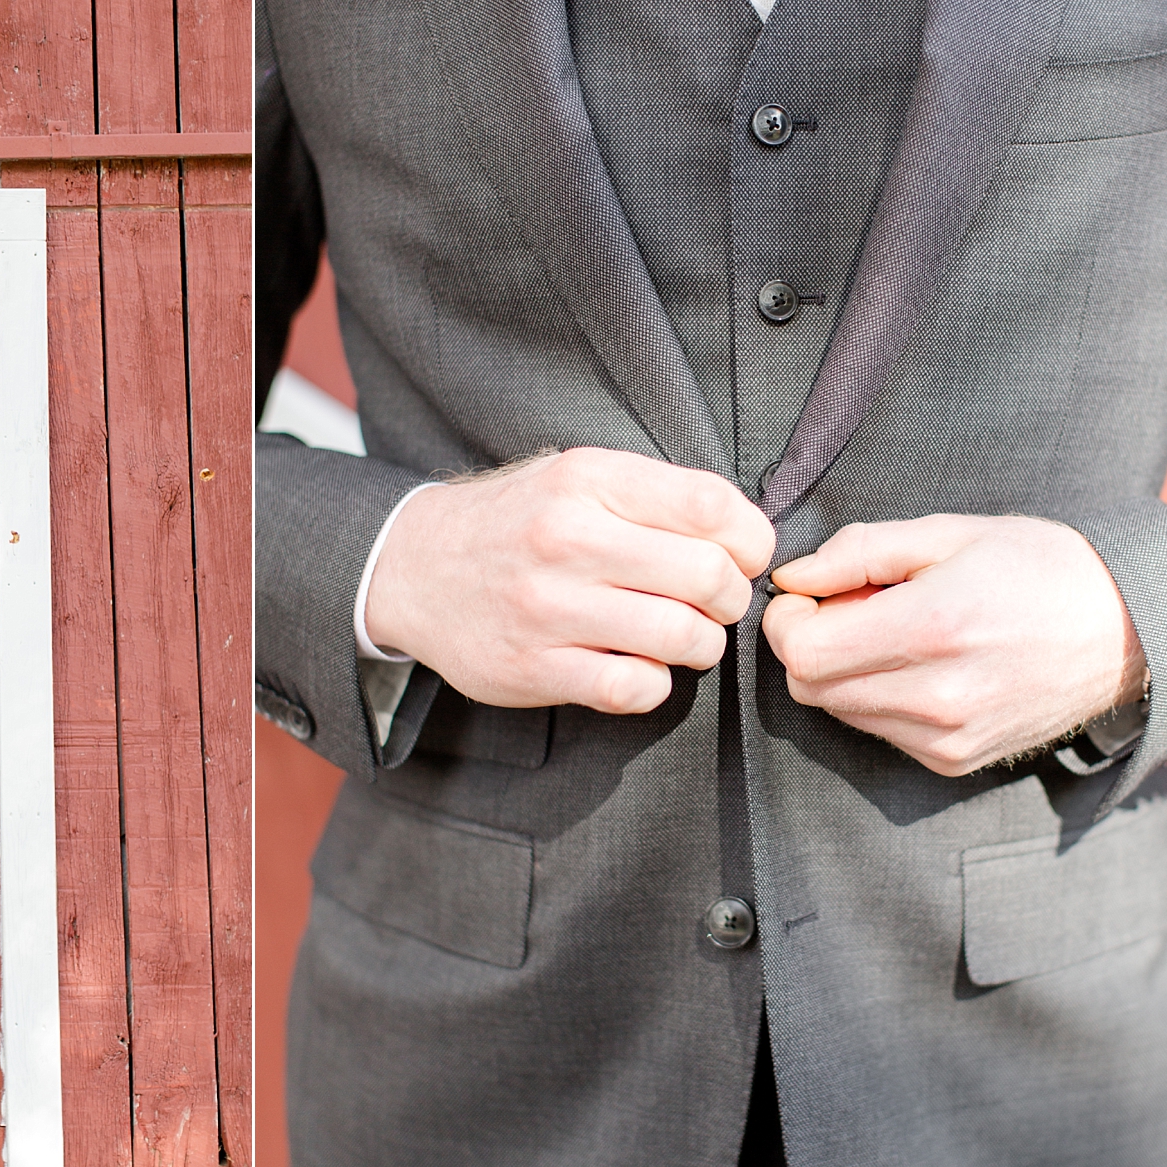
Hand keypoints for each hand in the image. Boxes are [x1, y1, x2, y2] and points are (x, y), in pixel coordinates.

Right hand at [364, 448, 775, 712]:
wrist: (415, 568)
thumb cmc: (517, 522)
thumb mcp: (576, 478)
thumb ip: (656, 496)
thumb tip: (750, 539)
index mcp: (586, 481)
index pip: (712, 508)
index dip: (751, 541)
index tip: (743, 556)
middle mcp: (565, 539)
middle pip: (708, 576)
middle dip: (731, 599)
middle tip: (715, 603)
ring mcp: (546, 608)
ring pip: (680, 637)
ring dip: (701, 646)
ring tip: (683, 638)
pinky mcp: (532, 668)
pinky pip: (633, 689)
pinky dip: (654, 685)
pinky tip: (638, 667)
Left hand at [762, 514, 1147, 774]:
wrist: (1128, 630)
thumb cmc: (1039, 567)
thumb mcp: (949, 532)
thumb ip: (858, 552)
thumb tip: (790, 578)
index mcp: (932, 629)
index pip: (802, 652)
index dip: (788, 620)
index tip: (810, 594)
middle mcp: (937, 695)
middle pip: (809, 687)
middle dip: (810, 643)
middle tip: (854, 607)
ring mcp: (945, 737)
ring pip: (837, 711)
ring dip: (842, 671)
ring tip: (895, 632)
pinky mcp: (952, 760)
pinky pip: (876, 730)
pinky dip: (875, 698)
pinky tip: (919, 665)